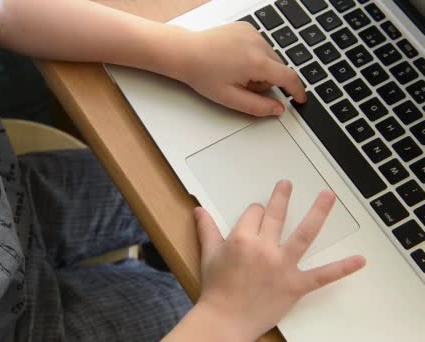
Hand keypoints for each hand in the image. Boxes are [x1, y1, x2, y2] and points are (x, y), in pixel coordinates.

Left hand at [179, 23, 306, 116]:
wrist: (185, 53)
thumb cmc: (202, 74)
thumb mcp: (230, 98)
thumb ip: (257, 106)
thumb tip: (278, 110)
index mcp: (256, 62)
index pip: (288, 78)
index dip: (297, 91)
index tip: (300, 99)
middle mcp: (258, 44)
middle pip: (277, 68)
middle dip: (266, 80)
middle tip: (241, 85)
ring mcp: (252, 33)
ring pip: (269, 57)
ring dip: (259, 67)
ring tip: (234, 71)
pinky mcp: (246, 28)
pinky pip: (259, 46)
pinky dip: (252, 55)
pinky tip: (233, 59)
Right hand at [195, 180, 365, 339]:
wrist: (225, 319)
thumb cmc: (216, 289)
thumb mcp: (208, 254)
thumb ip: (206, 229)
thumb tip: (198, 210)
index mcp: (242, 239)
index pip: (252, 214)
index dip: (253, 213)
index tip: (254, 216)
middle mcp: (264, 248)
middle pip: (276, 215)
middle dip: (282, 197)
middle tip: (288, 184)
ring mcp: (282, 266)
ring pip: (304, 234)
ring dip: (318, 213)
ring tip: (327, 196)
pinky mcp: (295, 285)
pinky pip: (322, 275)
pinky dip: (342, 268)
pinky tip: (358, 260)